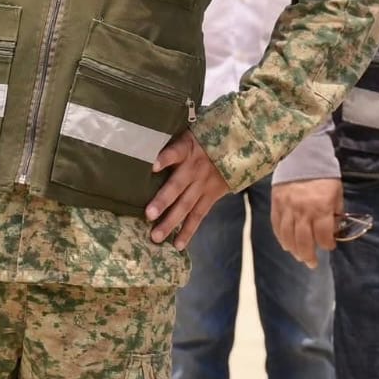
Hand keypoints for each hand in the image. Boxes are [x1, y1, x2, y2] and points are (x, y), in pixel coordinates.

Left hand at [145, 131, 229, 248]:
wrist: (238, 145)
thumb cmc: (202, 139)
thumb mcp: (189, 133)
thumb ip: (171, 142)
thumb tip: (140, 144)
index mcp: (188, 149)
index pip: (176, 152)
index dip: (166, 158)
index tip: (153, 165)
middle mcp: (195, 168)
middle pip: (177, 185)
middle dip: (163, 201)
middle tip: (149, 214)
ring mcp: (204, 184)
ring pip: (186, 206)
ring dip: (172, 222)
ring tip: (157, 236)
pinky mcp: (212, 196)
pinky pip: (199, 216)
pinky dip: (188, 230)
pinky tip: (177, 244)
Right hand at [271, 178, 341, 268]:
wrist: (303, 156)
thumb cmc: (324, 176)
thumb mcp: (337, 193)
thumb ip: (335, 212)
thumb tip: (334, 229)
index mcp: (321, 208)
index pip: (323, 236)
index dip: (327, 244)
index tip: (329, 246)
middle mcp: (303, 211)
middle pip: (303, 241)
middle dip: (308, 255)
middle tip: (311, 263)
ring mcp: (287, 208)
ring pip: (287, 236)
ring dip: (293, 250)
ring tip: (299, 256)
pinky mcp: (276, 204)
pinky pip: (276, 225)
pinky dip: (280, 237)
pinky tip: (286, 245)